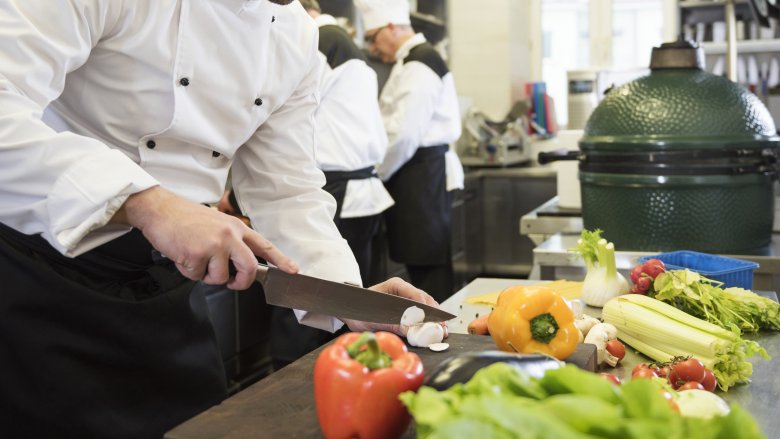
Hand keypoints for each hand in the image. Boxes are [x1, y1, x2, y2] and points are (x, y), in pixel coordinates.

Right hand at [111, 186, 297, 289]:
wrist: (160, 210)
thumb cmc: (185, 218)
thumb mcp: (215, 224)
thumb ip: (230, 241)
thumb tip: (237, 265)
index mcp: (236, 227)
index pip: (264, 245)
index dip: (281, 260)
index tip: (293, 270)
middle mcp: (229, 235)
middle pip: (249, 268)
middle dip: (242, 282)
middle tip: (234, 284)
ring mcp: (214, 244)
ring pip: (220, 277)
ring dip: (206, 275)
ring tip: (195, 259)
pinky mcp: (197, 253)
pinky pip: (197, 276)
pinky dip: (188, 271)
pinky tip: (182, 256)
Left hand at [342, 277, 448, 337]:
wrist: (350, 307)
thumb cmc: (359, 309)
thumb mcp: (373, 318)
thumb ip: (391, 323)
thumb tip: (409, 331)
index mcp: (396, 285)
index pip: (417, 295)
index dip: (428, 310)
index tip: (435, 321)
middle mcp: (404, 288)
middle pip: (426, 300)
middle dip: (436, 315)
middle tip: (443, 328)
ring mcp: (407, 296)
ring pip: (427, 305)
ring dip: (435, 318)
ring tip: (442, 331)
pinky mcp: (407, 304)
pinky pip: (422, 311)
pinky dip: (429, 320)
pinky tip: (434, 329)